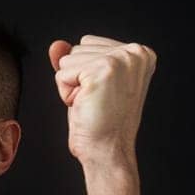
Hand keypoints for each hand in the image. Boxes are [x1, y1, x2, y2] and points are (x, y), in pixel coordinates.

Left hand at [47, 36, 155, 163]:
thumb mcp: (86, 83)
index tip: (104, 94)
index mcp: (139, 53)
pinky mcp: (102, 70)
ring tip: (92, 103)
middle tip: (97, 101)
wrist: (108, 151)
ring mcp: (120, 59)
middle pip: (76, 48)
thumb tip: (55, 45)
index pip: (87, 43)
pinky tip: (86, 105)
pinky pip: (61, 74)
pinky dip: (66, 94)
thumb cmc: (100, 123)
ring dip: (71, 86)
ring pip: (67, 59)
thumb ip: (74, 59)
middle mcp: (135, 51)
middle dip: (77, 78)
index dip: (85, 72)